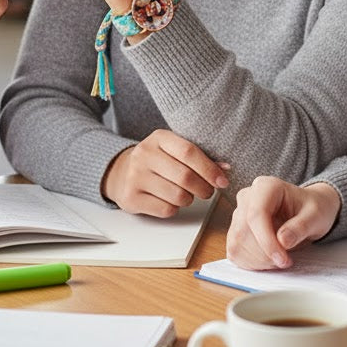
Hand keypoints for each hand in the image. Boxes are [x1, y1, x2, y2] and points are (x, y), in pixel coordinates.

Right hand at [102, 129, 228, 217]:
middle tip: (208, 192)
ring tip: (186, 194)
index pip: (189, 152)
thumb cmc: (156, 161)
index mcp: (159, 138)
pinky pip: (165, 209)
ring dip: (189, 199)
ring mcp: (136, 176)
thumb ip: (199, 157)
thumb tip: (225, 168)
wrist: (121, 172)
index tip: (222, 180)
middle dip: (204, 188)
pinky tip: (170, 200)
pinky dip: (174, 208)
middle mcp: (145, 154)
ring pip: (177, 195)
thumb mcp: (173, 150)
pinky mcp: (131, 197)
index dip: (209, 168)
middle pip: (185, 176)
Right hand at [227, 177, 341, 270]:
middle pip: (243, 231)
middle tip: (286, 261)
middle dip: (265, 254)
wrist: (306, 211)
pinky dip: (252, 263)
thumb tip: (283, 241)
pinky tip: (269, 260)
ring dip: (259, 260)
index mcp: (266, 187)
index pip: (256, 214)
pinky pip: (235, 252)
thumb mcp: (316, 216)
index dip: (267, 241)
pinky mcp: (236, 231)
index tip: (283, 259)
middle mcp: (247, 197)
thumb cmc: (311, 209)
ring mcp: (238, 214)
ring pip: (237, 243)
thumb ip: (300, 226)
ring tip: (280, 258)